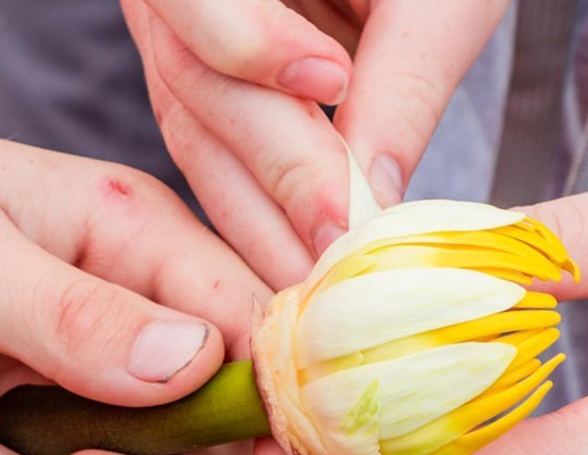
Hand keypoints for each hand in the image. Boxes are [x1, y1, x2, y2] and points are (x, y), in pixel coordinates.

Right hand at [121, 0, 508, 287]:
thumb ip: (405, 82)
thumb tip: (375, 202)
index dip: (248, 39)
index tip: (333, 84)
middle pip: (192, 79)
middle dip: (271, 170)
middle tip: (335, 250)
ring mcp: (182, 42)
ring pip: (195, 134)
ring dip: (260, 218)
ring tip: (322, 283)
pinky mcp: (206, 89)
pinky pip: (215, 156)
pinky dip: (261, 213)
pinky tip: (303, 262)